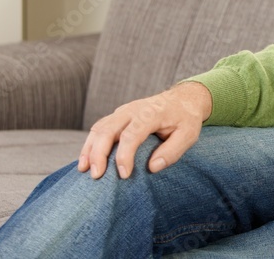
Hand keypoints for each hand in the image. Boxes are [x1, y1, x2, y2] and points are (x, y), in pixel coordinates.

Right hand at [77, 81, 211, 179]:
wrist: (183, 99)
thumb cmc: (186, 118)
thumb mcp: (189, 134)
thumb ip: (173, 151)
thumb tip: (152, 168)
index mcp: (151, 113)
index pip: (132, 134)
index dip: (124, 156)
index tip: (124, 175)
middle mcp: (133, 109)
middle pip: (108, 129)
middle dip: (99, 153)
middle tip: (96, 175)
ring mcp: (123, 111)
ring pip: (99, 128)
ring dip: (89, 149)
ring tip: (84, 170)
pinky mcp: (118, 116)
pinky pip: (99, 128)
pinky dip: (90, 144)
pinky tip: (86, 161)